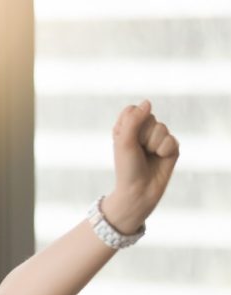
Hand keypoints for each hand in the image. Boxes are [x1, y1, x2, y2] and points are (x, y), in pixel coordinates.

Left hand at [105, 99, 179, 232]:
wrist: (139, 191)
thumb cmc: (127, 168)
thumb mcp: (124, 142)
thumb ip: (133, 120)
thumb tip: (148, 102)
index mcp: (126, 128)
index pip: (133, 110)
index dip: (132, 123)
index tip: (127, 139)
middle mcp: (142, 132)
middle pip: (149, 117)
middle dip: (143, 135)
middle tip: (138, 151)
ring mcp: (158, 139)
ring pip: (162, 128)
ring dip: (153, 144)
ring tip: (148, 156)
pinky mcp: (171, 147)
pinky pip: (172, 140)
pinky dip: (164, 151)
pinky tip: (160, 159)